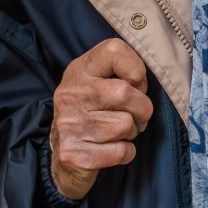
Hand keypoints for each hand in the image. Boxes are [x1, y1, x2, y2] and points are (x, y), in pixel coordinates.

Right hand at [49, 39, 150, 201]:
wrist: (63, 156)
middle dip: (142, 109)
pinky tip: (111, 148)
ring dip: (131, 132)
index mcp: (78, 71)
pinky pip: (122, 151)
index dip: (136, 69)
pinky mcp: (75, 154)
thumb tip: (144, 82)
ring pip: (126, 125)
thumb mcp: (97, 82)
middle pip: (125, 93)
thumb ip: (120, 72)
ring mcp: (70, 125)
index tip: (134, 85)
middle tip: (135, 115)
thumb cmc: (91, 114)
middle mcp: (70, 95)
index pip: (114, 51)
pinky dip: (126, 152)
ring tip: (118, 132)